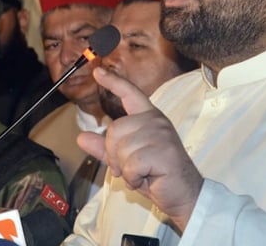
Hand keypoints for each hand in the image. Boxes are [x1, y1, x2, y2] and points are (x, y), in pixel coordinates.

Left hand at [78, 67, 202, 230]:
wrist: (184, 194)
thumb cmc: (157, 175)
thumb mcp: (126, 160)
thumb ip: (105, 148)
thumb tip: (81, 138)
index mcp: (148, 118)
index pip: (129, 94)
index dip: (113, 82)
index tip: (97, 71)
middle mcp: (155, 121)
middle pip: (114, 130)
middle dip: (115, 155)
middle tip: (131, 168)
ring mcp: (161, 135)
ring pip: (121, 149)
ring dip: (125, 169)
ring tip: (142, 174)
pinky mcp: (163, 152)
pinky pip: (131, 165)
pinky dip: (133, 178)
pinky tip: (147, 179)